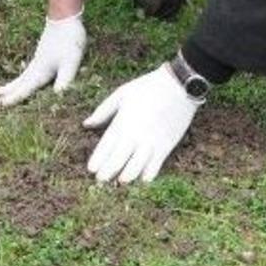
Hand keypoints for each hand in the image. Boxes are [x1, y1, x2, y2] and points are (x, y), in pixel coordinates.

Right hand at [0, 11, 86, 106]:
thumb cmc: (69, 39)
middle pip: (16, 84)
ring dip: (9, 86)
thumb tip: (57, 97)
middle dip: (3, 92)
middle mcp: (35, 68)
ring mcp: (37, 61)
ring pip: (20, 78)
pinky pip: (26, 73)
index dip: (11, 99)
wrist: (65, 17)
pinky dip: (19, 81)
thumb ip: (65, 80)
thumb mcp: (71, 62)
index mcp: (40, 72)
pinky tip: (21, 81)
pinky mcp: (41, 57)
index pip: (23, 89)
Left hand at [83, 63, 200, 183]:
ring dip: (128, 175)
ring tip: (121, 180)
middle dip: (109, 170)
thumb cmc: (147, 87)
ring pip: (137, 164)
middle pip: (119, 157)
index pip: (107, 144)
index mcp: (123, 120)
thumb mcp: (122, 93)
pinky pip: (156, 164)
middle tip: (101, 180)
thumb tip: (86, 124)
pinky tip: (143, 179)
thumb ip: (103, 110)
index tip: (91, 169)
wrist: (178, 85)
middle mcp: (136, 133)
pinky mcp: (167, 144)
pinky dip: (149, 173)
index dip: (98, 159)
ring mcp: (152, 140)